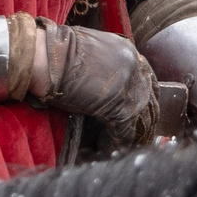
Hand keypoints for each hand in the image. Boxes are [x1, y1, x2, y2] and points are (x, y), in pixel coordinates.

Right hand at [11, 15, 159, 145]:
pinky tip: (115, 147)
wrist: (47, 57)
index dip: (145, 95)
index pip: (146, 77)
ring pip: (142, 117)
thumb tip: (108, 79)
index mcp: (128, 52)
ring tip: (133, 143)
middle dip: (147, 116)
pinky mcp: (119, 108)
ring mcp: (129, 88)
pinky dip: (120, 141)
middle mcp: (134, 67)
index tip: (144, 107)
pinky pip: (126, 130)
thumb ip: (108, 62)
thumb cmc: (58, 52)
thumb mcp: (92, 48)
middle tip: (144, 131)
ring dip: (137, 132)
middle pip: (149, 98)